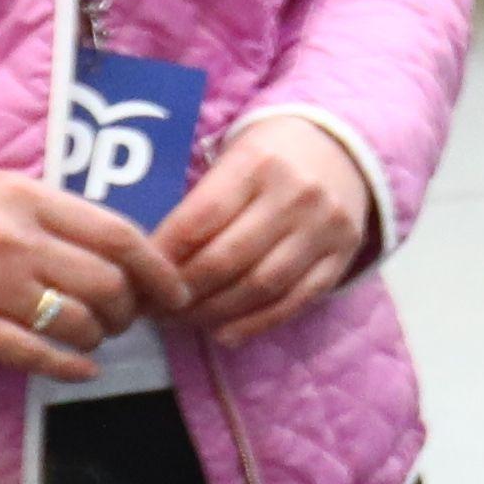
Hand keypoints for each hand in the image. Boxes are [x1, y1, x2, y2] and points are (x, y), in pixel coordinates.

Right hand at [0, 168, 187, 381]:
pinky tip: (80, 370)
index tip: (175, 291)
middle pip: (107, 283)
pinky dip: (68, 366)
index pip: (119, 234)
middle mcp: (13, 238)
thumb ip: (48, 216)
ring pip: (77, 321)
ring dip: (97, 338)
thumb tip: (113, 250)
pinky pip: (35, 354)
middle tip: (125, 320)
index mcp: (27, 197)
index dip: (158, 268)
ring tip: (92, 339)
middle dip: (129, 310)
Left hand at [156, 111, 381, 344]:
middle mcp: (295, 194)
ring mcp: (324, 227)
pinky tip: (225, 334)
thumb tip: (151, 260)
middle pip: (228, 258)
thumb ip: (200, 202)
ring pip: (262, 285)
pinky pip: (297, 300)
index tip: (140, 276)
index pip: (200, 218)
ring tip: (183, 321)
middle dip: (184, 290)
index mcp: (258, 163)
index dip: (164, 255)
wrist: (343, 149)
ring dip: (215, 312)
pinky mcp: (343, 254)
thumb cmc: (270, 156)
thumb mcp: (233, 158)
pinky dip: (257, 323)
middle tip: (155, 308)